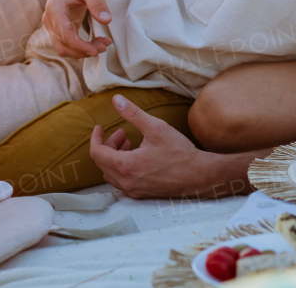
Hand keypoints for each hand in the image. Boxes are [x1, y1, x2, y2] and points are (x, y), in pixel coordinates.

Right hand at [42, 0, 111, 57]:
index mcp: (55, 8)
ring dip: (83, 51)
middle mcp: (50, 19)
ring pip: (65, 47)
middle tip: (105, 46)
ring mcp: (53, 24)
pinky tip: (98, 42)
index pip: (64, 34)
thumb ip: (97, 2)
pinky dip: (82, 46)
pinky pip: (69, 43)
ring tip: (104, 44)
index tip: (96, 50)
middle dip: (83, 50)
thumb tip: (106, 20)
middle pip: (63, 45)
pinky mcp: (60, 27)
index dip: (79, 46)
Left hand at [90, 94, 219, 198]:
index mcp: (125, 166)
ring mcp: (134, 190)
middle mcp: (126, 182)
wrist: (200, 176)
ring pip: (111, 173)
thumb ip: (133, 113)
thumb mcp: (156, 128)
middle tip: (122, 133)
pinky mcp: (141, 194)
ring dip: (114, 156)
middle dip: (108, 145)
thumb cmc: (179, 152)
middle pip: (102, 162)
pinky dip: (122, 167)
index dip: (95, 137)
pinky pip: (122, 181)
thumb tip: (116, 99)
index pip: (96, 152)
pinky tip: (137, 156)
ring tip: (129, 143)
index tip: (100, 127)